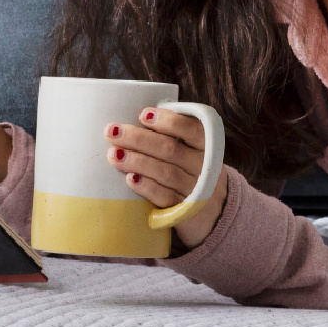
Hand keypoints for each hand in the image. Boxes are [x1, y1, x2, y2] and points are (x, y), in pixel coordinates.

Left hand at [105, 106, 228, 249]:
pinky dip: (147, 187)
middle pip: (171, 149)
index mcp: (207, 145)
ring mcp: (196, 190)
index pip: (191, 129)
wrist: (215, 211)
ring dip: (138, 162)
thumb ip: (173, 135)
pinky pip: (165, 197)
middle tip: (112, 132)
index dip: (168, 121)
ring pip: (166, 173)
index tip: (143, 114)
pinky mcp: (186, 211)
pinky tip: (131, 179)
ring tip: (115, 154)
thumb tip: (134, 120)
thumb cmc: (192, 171)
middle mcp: (204, 166)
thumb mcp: (193, 151)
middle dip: (139, 139)